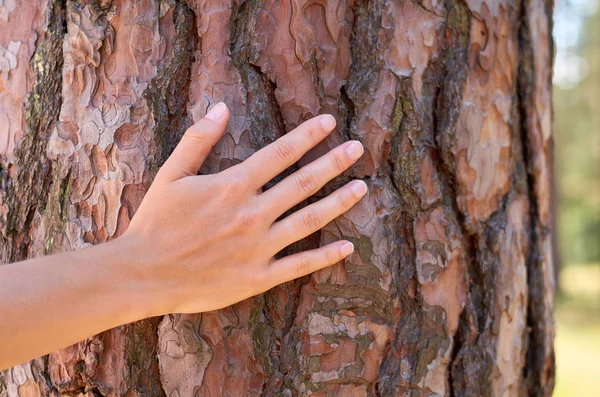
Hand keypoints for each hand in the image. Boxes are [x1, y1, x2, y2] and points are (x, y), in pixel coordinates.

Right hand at [122, 102, 365, 314]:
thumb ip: (198, 139)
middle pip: (304, 183)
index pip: (281, 153)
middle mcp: (252, 213)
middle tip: (358, 149)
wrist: (143, 274)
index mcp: (233, 186)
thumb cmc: (155, 223)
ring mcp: (259, 247)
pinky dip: (326, 256)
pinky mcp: (258, 277)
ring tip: (362, 188)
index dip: (308, 135)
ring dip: (339, 202)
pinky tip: (347, 245)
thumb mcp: (171, 174)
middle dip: (334, 162)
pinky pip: (300, 265)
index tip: (329, 123)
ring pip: (309, 220)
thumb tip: (221, 106)